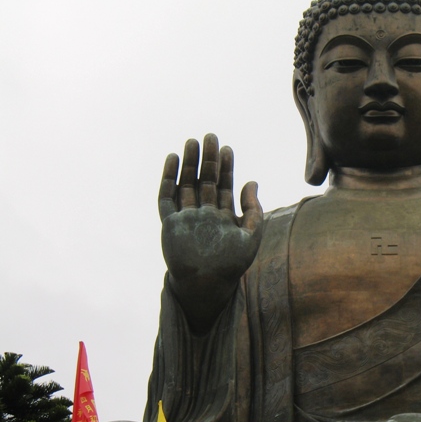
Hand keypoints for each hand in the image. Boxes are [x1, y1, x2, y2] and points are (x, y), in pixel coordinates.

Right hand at [158, 134, 262, 329]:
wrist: (207, 285)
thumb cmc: (231, 266)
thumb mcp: (251, 236)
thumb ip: (254, 210)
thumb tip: (252, 181)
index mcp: (223, 217)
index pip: (223, 185)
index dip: (226, 167)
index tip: (227, 149)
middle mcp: (204, 214)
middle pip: (204, 180)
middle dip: (208, 159)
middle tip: (210, 136)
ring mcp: (186, 218)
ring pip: (186, 184)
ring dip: (188, 164)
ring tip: (191, 142)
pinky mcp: (170, 223)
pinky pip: (167, 197)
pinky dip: (169, 178)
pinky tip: (172, 160)